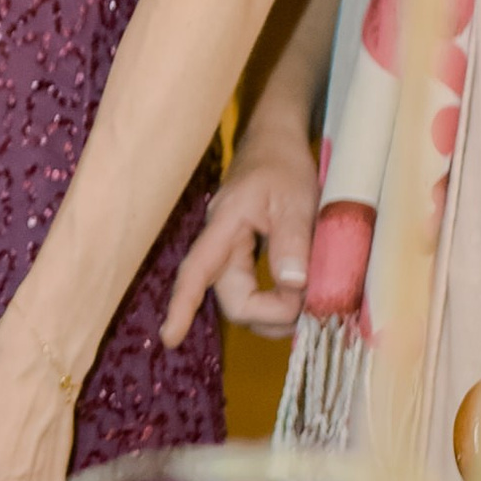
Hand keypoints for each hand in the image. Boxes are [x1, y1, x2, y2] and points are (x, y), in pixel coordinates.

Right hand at [161, 125, 318, 347]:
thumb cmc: (282, 164)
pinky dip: (275, 301)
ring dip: (273, 312)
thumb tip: (292, 285)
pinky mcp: (245, 253)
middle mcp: (221, 244)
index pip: (196, 272)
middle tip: (308, 309)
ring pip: (243, 298)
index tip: (171, 338)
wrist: (276, 142)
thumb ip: (292, 240)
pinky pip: (253, 287)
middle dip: (267, 316)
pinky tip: (296, 298)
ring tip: (308, 304)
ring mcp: (232, 250)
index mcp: (225, 227)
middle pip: (230, 298)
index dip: (182, 306)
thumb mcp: (295, 198)